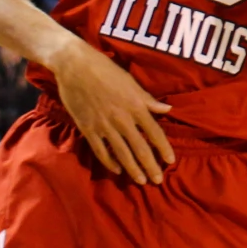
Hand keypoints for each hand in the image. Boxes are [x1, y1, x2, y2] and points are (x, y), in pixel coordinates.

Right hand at [41, 34, 177, 185]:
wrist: (76, 66)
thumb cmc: (106, 70)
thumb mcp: (131, 82)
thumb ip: (149, 99)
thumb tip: (167, 109)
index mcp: (136, 105)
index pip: (155, 132)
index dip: (164, 149)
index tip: (171, 162)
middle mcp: (123, 119)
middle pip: (140, 148)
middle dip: (150, 166)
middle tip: (158, 180)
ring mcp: (105, 126)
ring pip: (122, 153)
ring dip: (133, 169)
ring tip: (141, 181)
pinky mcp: (88, 129)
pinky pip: (101, 151)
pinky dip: (110, 162)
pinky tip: (117, 170)